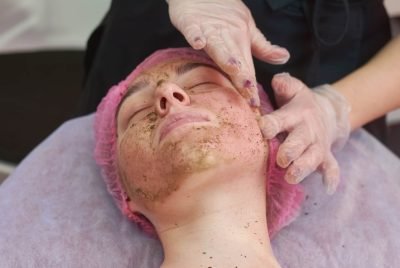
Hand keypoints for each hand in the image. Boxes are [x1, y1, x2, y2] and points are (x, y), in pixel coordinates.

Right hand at [167, 0, 289, 106]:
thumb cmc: (222, 13)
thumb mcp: (246, 29)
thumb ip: (262, 47)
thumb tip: (284, 57)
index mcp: (239, 43)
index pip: (246, 68)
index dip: (250, 86)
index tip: (255, 105)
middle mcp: (226, 38)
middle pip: (235, 60)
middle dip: (242, 77)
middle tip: (249, 94)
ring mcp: (209, 30)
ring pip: (218, 46)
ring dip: (226, 57)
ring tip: (235, 68)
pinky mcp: (192, 22)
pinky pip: (193, 30)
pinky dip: (196, 35)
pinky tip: (198, 43)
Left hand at [259, 73, 350, 193]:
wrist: (327, 112)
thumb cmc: (297, 104)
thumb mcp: (293, 89)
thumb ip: (284, 85)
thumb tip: (276, 80)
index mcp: (295, 114)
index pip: (281, 119)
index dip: (272, 124)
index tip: (263, 129)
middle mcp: (307, 131)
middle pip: (299, 142)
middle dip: (290, 150)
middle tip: (281, 159)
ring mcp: (317, 145)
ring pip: (312, 158)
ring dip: (302, 168)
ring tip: (291, 177)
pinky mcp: (326, 156)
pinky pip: (331, 168)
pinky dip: (331, 178)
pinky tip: (328, 189)